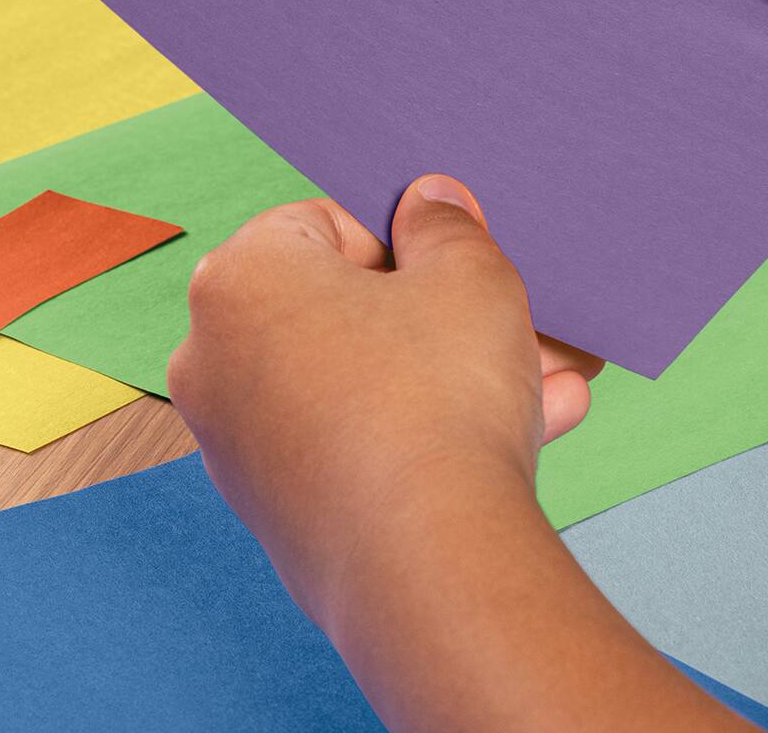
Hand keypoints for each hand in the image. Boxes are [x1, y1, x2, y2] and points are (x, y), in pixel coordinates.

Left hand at [170, 178, 750, 732]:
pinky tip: (528, 428)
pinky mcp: (276, 512)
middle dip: (442, 315)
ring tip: (551, 378)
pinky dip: (428, 432)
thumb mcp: (470, 275)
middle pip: (349, 308)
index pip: (328, 223)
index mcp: (241, 277)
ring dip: (455, 375)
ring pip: (366, 380)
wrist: (428, 566)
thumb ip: (447, 226)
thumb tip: (429, 201)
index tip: (459, 265)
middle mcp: (215, 358)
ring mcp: (240, 444)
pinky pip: (360, 443)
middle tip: (515, 319)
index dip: (407, 240)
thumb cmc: (436, 398)